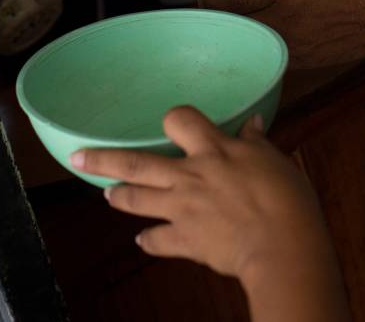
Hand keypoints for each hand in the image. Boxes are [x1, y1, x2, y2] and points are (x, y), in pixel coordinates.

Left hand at [71, 107, 333, 280]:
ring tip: (107, 194)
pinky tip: (143, 239)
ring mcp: (182, 209)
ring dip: (120, 196)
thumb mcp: (275, 160)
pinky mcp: (185, 240)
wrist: (282, 245)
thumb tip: (253, 122)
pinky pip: (157, 240)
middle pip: (136, 162)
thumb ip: (256, 142)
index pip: (180, 119)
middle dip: (103, 159)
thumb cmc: (286, 198)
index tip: (170, 122)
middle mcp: (189, 176)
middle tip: (78, 157)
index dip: (173, 118)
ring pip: (137, 199)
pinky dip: (149, 240)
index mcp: (213, 151)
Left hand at [201, 0, 364, 69]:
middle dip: (219, 23)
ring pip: (252, 45)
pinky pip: (273, 58)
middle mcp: (282, 19)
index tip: (201, 1)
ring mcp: (292, 43)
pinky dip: (262, 53)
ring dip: (239, 40)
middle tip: (209, 19)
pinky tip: (258, 50)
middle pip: (236, 26)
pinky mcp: (304, 60)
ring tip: (229, 35)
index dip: (211, 1)